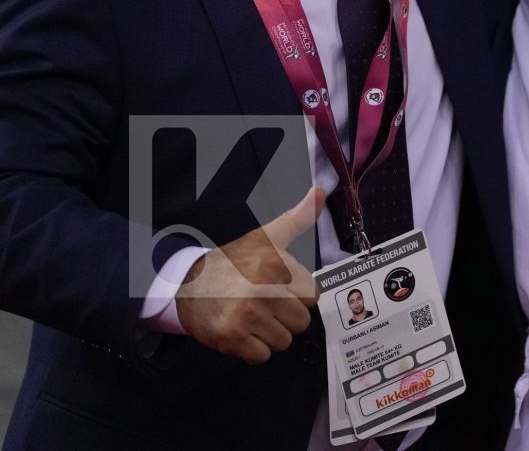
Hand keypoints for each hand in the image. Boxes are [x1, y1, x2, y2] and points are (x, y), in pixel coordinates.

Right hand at [174, 187, 324, 364]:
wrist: (188, 283)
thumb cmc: (235, 260)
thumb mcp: (268, 236)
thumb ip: (299, 217)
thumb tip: (321, 191)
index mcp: (277, 265)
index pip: (312, 296)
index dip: (297, 296)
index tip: (280, 289)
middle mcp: (263, 289)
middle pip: (300, 322)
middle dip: (286, 318)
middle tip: (265, 306)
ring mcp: (246, 314)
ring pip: (283, 341)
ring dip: (270, 335)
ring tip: (253, 318)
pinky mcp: (230, 337)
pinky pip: (261, 356)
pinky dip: (253, 351)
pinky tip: (242, 332)